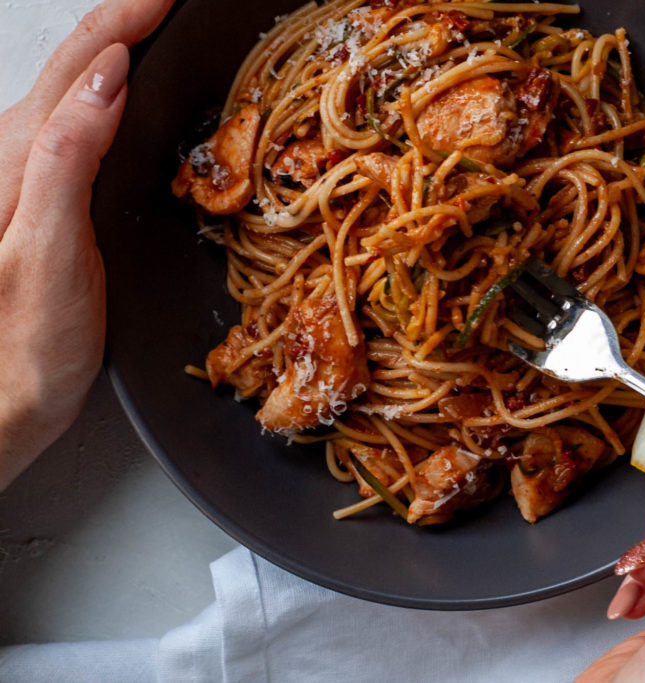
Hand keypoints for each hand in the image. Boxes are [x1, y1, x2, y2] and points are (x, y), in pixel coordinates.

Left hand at [0, 0, 174, 489]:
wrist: (1, 398)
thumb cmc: (27, 341)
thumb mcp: (52, 251)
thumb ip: (70, 159)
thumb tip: (110, 80)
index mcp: (22, 155)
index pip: (85, 63)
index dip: (128, 18)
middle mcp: (20, 153)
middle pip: (77, 62)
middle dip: (125, 20)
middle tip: (170, 2)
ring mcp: (31, 174)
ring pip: (78, 87)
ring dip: (116, 47)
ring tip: (155, 28)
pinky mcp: (46, 198)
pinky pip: (81, 122)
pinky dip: (111, 91)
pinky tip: (128, 93)